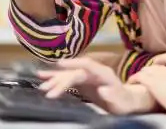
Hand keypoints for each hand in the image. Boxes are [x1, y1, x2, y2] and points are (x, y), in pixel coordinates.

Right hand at [38, 58, 156, 114]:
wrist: (125, 101)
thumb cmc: (124, 101)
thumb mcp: (121, 100)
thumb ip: (112, 93)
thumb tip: (102, 88)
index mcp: (102, 73)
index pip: (86, 64)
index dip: (73, 63)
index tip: (60, 65)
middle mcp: (93, 71)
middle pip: (74, 72)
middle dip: (59, 79)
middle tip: (46, 89)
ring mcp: (86, 76)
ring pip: (68, 74)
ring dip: (54, 77)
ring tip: (39, 79)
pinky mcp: (81, 81)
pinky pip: (66, 79)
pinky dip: (55, 78)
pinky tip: (43, 76)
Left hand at [128, 66, 165, 114]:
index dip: (160, 60)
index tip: (157, 64)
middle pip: (154, 66)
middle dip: (150, 71)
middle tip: (147, 78)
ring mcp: (159, 74)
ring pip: (145, 70)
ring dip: (141, 75)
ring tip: (137, 81)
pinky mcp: (151, 82)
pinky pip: (138, 77)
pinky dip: (133, 78)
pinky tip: (130, 82)